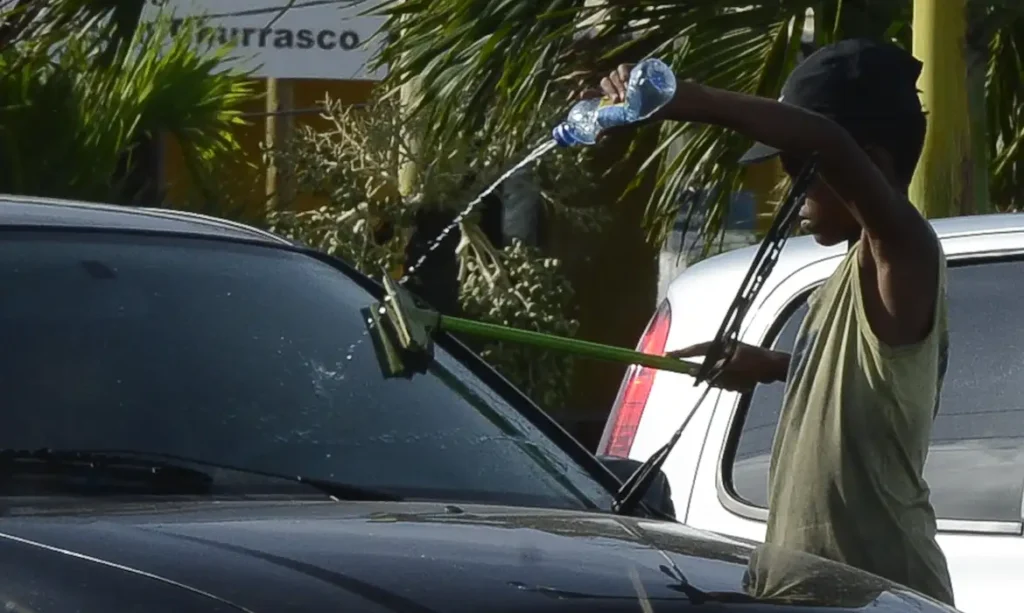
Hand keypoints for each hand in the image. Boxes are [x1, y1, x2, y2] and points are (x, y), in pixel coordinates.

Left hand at [577, 63, 663, 139]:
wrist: (664, 103)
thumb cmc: (645, 114)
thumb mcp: (627, 123)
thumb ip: (611, 128)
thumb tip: (596, 138)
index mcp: (610, 99)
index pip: (595, 94)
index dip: (588, 94)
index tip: (582, 96)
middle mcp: (615, 87)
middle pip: (603, 84)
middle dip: (608, 92)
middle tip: (617, 101)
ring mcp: (623, 78)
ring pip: (611, 77)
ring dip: (617, 86)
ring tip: (627, 96)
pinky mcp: (632, 69)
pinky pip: (620, 68)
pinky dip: (622, 74)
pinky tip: (627, 81)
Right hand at [667, 341, 787, 392]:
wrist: (777, 368)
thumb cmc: (755, 362)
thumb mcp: (731, 365)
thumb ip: (710, 369)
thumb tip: (692, 371)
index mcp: (720, 347)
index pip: (694, 350)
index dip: (680, 353)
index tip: (666, 357)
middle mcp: (722, 354)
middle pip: (707, 371)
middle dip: (719, 379)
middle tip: (731, 380)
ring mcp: (729, 364)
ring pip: (718, 380)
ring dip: (730, 384)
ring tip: (745, 380)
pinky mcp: (736, 372)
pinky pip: (728, 384)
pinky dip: (737, 385)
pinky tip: (749, 382)